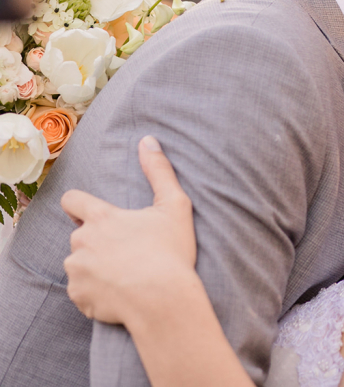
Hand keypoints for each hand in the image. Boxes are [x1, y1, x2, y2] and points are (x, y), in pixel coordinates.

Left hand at [62, 136, 197, 326]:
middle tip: (127, 251)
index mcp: (101, 218)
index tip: (93, 213)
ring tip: (126, 274)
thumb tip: (148, 140)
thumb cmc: (170, 251)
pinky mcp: (78, 297)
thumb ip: (159, 171)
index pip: (72, 200)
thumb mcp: (174, 205)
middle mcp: (81, 241)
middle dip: (97, 241)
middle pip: (80, 235)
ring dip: (95, 267)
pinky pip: (82, 291)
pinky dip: (97, 292)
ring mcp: (77, 271)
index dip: (79, 204)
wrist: (162, 301)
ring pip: (80, 264)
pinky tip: (121, 293)